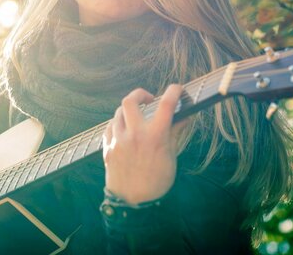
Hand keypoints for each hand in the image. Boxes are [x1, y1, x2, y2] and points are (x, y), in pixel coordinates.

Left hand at [102, 84, 184, 204]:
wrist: (132, 203)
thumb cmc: (156, 182)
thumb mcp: (170, 157)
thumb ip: (175, 133)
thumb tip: (184, 116)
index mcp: (154, 136)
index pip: (166, 104)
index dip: (174, 91)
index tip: (177, 89)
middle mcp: (134, 134)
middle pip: (130, 100)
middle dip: (140, 94)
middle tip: (148, 99)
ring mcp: (118, 140)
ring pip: (118, 113)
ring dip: (128, 111)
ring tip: (137, 118)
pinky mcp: (108, 147)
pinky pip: (110, 127)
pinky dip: (118, 124)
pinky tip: (125, 130)